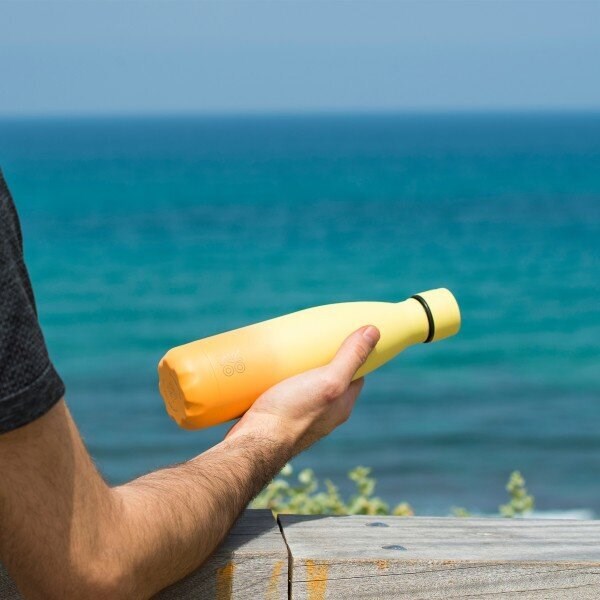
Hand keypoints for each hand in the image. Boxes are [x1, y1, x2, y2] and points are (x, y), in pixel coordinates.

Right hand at [226, 325, 379, 454]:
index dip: (352, 354)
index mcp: (341, 405)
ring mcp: (301, 417)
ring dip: (300, 370)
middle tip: (312, 340)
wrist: (253, 443)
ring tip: (290, 351)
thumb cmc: (292, 413)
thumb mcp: (328, 380)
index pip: (355, 374)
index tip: (343, 335)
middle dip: (323, 360)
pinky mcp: (278, 418)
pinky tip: (270, 371)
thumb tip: (374, 331)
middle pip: (330, 379)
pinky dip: (281, 381)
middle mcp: (325, 414)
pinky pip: (285, 394)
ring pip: (306, 387)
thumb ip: (350, 358)